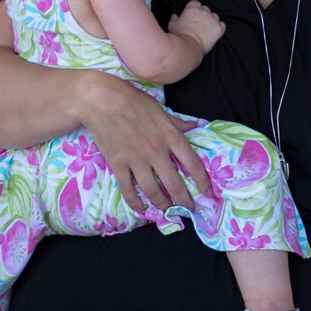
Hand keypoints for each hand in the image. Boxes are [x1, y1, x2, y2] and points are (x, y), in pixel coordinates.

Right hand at [78, 72, 211, 211]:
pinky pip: (128, 189)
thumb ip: (178, 123)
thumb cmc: (133, 101)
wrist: (102, 100)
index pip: (193, 164)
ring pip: (153, 191)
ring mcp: (136, 160)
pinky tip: (141, 208)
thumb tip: (196, 127)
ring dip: (162, 204)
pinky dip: (135, 201)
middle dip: (184, 201)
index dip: (203, 181)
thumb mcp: (160, 110)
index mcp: (170, 136)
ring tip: (168, 210)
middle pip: (175, 184)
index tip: (208, 193)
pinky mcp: (118, 164)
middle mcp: (156, 151)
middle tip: (189, 209)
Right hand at [169, 0, 225, 52]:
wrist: (189, 47)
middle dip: (203, 14)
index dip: (194, 9)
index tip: (192, 15)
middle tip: (199, 23)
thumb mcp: (172, 25)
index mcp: (192, 9)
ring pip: (214, 16)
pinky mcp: (218, 29)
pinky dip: (219, 27)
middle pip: (205, 9)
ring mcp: (212, 20)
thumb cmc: (179, 36)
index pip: (195, 3)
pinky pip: (222, 25)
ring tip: (206, 29)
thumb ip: (174, 18)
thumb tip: (175, 15)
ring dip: (211, 20)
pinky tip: (214, 32)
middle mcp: (204, 12)